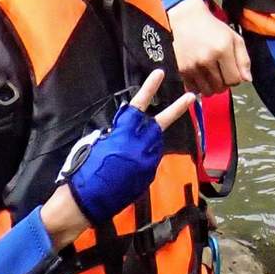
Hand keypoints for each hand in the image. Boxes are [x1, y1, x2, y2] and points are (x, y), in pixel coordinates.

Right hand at [52, 71, 195, 233]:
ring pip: (156, 144)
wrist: (84, 201)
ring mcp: (146, 163)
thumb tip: (127, 132)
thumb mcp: (98, 144)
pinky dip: (144, 160)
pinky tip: (130, 167)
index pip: (139, 105)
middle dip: (177, 110)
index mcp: (123, 134)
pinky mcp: (147, 177)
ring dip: (151, 141)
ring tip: (137, 146)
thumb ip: (117, 134)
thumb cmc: (84, 170)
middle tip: (190, 97)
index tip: (160, 73)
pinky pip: (150, 163)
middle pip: (162, 123)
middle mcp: (139, 146)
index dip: (149, 87)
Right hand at [168, 0, 251, 94]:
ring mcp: (193, 66)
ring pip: (208, 91)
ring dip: (212, 86)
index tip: (232, 71)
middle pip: (221, 88)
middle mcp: (207, 59)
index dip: (236, 78)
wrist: (187, 20)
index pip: (234, 80)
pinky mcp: (181, 70)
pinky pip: (194, 89)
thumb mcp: (234, 38)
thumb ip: (243, 59)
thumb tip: (247, 79)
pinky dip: (199, 86)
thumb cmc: (212, 28)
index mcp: (222, 49)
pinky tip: (201, 76)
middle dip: (224, 83)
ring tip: (212, 74)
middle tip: (222, 72)